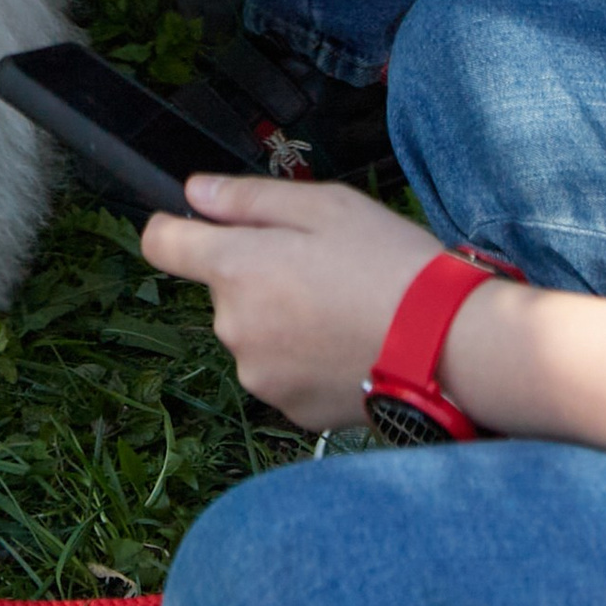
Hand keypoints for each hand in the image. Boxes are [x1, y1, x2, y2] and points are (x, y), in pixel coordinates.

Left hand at [143, 174, 446, 430]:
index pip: (162, 244)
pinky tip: (348, 346)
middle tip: (319, 266)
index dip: (176, 228)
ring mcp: (259, 375)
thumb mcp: (323, 205)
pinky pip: (282, 374)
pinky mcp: (289, 411)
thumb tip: (195, 194)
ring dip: (281, 321)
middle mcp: (233, 327)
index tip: (202, 226)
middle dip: (257, 276)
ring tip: (341, 310)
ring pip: (254, 334)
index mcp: (235, 267)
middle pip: (223, 291)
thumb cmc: (386, 262)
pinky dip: (305, 360)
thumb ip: (248, 198)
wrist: (442, 346)